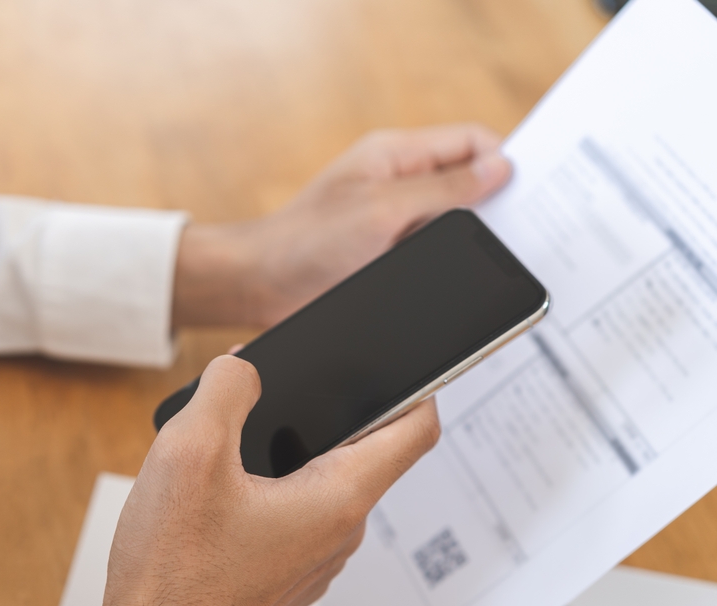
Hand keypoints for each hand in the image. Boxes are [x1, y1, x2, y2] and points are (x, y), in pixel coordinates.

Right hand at [93, 356, 439, 605]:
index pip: (415, 431)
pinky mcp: (287, 571)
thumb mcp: (190, 451)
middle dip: (325, 409)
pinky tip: (223, 486)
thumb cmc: (174, 574)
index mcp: (336, 498)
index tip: (406, 362)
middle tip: (281, 388)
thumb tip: (243, 368)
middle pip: (361, 450)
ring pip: (322, 482)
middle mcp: (338, 532)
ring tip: (235, 440)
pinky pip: (297, 512)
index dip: (419, 384)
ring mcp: (314, 558)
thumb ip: (226, 389)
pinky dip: (272, 486)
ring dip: (290, 449)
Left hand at [173, 124, 511, 326]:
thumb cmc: (307, 241)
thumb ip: (442, 191)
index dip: (501, 160)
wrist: (262, 285)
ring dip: (470, 240)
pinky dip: (449, 264)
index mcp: (396, 155)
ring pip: (453, 222)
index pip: (470, 140)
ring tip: (493, 262)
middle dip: (493, 204)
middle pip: (467, 182)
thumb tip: (498, 170)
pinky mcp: (388, 255)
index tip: (524, 194)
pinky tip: (463, 281)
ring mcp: (395, 220)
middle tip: (520, 233)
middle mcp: (399, 184)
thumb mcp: (381, 210)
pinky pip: (433, 253)